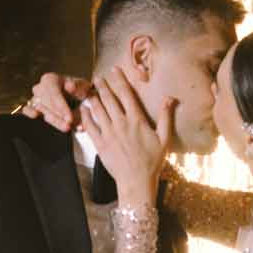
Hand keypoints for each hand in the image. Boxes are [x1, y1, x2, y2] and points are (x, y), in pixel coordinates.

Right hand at [21, 72, 91, 130]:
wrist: (74, 98)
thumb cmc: (78, 91)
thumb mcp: (82, 86)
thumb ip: (78, 86)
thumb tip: (70, 86)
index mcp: (50, 79)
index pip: (54, 93)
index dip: (61, 106)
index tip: (70, 118)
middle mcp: (40, 88)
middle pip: (47, 103)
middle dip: (59, 116)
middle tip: (69, 124)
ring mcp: (34, 98)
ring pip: (42, 110)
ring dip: (54, 120)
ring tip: (67, 127)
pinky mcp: (31, 108)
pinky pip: (27, 109)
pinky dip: (30, 112)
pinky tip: (35, 115)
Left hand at [79, 66, 173, 207]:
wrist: (137, 182)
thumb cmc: (152, 162)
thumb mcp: (164, 139)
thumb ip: (166, 117)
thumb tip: (169, 98)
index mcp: (137, 120)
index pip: (126, 94)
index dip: (119, 80)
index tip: (114, 70)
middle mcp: (121, 123)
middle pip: (109, 99)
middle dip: (102, 86)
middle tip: (97, 78)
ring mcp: (109, 134)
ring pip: (98, 110)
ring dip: (93, 98)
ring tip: (89, 91)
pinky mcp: (100, 144)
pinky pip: (90, 126)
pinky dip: (85, 116)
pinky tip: (83, 110)